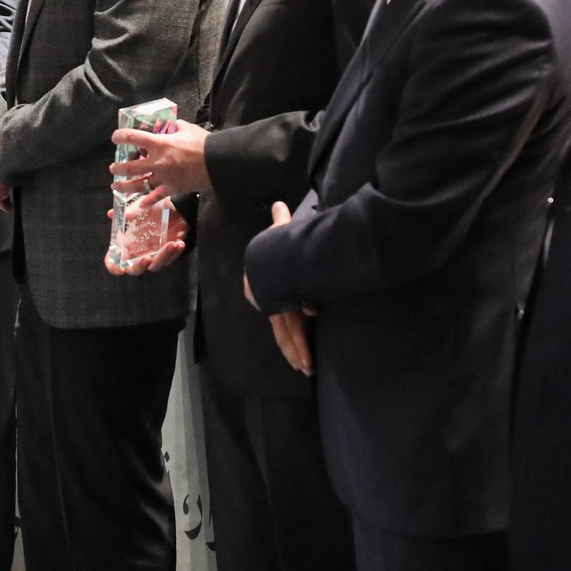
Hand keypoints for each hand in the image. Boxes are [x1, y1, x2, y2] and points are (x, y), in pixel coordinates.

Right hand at [103, 192, 187, 274]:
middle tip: (146, 258)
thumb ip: (127, 213)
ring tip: (171, 244)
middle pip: (134, 270)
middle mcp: (137, 254)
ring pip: (155, 266)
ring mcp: (153, 256)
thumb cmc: (152, 208)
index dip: (114, 267)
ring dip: (163, 256)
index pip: (114, 262)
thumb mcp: (139, 208)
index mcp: (125, 245)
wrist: (173, 205)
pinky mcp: (168, 255)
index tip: (120, 269)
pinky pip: (171, 258)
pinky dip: (175, 252)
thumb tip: (110, 213)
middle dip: (140, 266)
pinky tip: (179, 243)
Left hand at [108, 120, 210, 201]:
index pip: (134, 138)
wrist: (218, 163)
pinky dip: (148, 202)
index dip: (121, 137)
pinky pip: (157, 197)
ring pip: (139, 185)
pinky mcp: (173, 188)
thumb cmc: (203, 144)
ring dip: (125, 186)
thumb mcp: (187, 128)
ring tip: (116, 186)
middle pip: (130, 168)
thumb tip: (170, 125)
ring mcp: (164, 177)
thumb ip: (175, 126)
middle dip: (118, 168)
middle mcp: (158, 162)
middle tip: (113, 168)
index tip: (115, 138)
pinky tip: (141, 205)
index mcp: (161, 144)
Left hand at [243, 201, 317, 374]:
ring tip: (306, 367)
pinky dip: (298, 347)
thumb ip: (280, 221)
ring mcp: (276, 309)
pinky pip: (292, 333)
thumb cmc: (273, 244)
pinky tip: (305, 361)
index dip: (290, 313)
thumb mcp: (278, 232)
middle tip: (302, 364)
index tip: (304, 319)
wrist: (269, 257)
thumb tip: (279, 204)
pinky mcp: (284, 314)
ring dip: (297, 350)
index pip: (279, 304)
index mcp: (263, 286)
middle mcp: (268, 301)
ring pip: (288, 334)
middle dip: (294, 345)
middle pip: (284, 326)